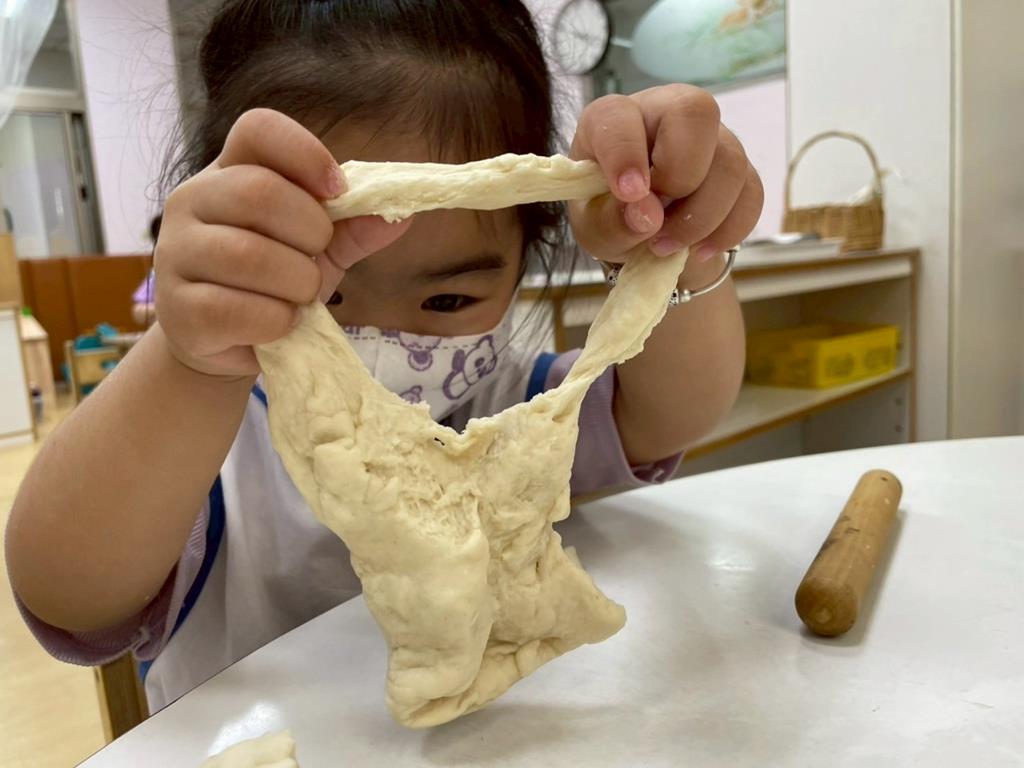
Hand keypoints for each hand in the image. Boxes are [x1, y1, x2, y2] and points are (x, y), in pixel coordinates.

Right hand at [155, 108, 410, 377]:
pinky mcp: (178, 311)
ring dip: (297, 283)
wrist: (229, 344)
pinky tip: (281, 324)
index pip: (259, 129)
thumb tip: (400, 215)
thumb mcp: (319, 249)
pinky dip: (276, 321)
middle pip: (258, 192)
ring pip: (248, 256)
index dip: (306, 153)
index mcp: (229, 171)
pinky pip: (236, 310)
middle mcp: (192, 201)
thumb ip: (352, 228)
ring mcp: (176, 254)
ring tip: (301, 298)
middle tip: (318, 258)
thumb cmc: (274, 282)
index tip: (337, 190)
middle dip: (311, 232)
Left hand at [568, 85, 763, 263]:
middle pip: (697, 114)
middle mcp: (666, 114)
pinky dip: (728, 230)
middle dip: (680, 176)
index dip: (626, 152)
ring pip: (730, 162)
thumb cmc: (608, 218)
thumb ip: (611, 222)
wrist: (642, 237)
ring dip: (701, 217)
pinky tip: (700, 250)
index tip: (629, 194)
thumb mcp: (593, 229)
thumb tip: (649, 218)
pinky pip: (751, 193)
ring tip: (667, 247)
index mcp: (614, 119)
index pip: (620, 114)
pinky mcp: (739, 169)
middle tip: (655, 220)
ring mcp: (710, 138)